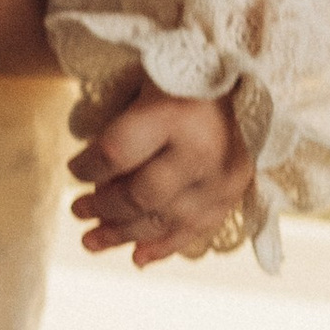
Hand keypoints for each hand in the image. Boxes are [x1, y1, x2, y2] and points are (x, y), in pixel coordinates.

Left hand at [69, 83, 255, 263]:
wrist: (256, 76)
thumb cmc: (187, 72)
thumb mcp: (148, 78)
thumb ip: (121, 119)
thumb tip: (92, 170)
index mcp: (173, 113)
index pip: (117, 153)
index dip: (87, 168)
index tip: (72, 170)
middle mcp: (200, 152)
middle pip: (140, 195)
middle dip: (102, 208)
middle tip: (76, 210)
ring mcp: (221, 179)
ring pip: (165, 221)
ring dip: (124, 235)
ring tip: (90, 241)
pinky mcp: (236, 194)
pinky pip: (197, 230)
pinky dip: (165, 247)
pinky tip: (137, 258)